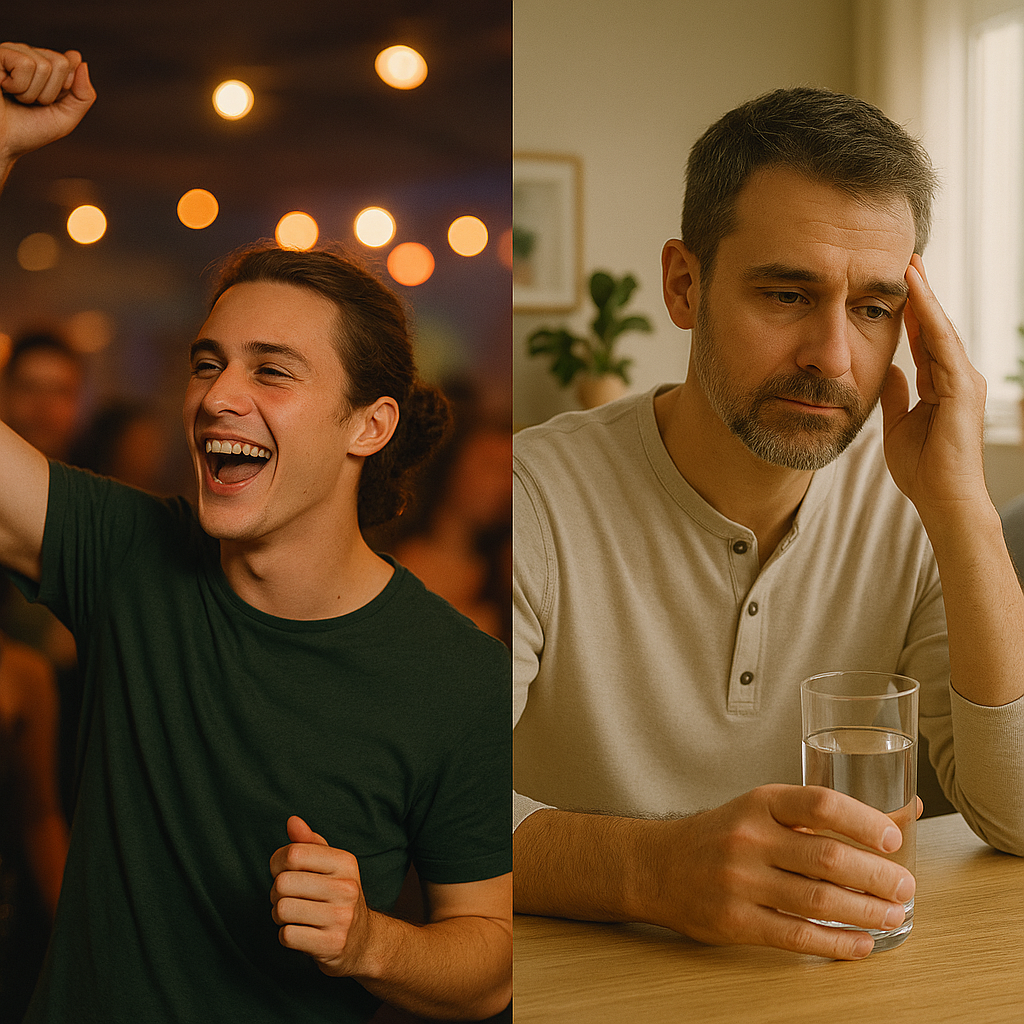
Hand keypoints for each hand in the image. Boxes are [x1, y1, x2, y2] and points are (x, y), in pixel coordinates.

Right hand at [0, 42, 94, 165]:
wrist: (1, 142)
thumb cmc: (28, 131)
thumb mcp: (66, 117)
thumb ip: (83, 95)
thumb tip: (81, 61)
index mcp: (44, 66)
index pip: (69, 63)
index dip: (63, 89)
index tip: (46, 102)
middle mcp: (27, 54)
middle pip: (60, 62)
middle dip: (49, 92)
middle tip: (30, 102)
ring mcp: (11, 52)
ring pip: (43, 65)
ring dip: (31, 93)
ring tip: (15, 98)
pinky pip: (25, 64)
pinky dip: (18, 85)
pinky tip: (3, 88)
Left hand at [269, 816, 374, 977]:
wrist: (363, 940)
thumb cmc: (338, 896)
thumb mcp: (330, 866)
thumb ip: (309, 843)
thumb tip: (292, 821)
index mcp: (346, 862)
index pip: (294, 853)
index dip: (277, 862)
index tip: (283, 871)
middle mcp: (347, 888)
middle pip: (283, 883)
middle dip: (276, 892)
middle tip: (290, 897)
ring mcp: (341, 917)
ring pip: (282, 910)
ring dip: (279, 915)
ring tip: (294, 914)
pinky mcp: (332, 944)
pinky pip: (288, 935)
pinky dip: (287, 935)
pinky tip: (301, 932)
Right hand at [640, 784, 914, 958]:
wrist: (658, 865)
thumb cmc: (720, 836)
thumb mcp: (759, 811)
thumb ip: (815, 817)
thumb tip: (900, 816)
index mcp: (759, 804)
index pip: (820, 804)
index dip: (863, 821)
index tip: (893, 839)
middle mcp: (749, 838)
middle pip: (827, 858)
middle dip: (876, 876)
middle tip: (904, 887)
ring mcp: (740, 881)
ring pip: (818, 900)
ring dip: (865, 912)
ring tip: (892, 915)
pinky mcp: (735, 921)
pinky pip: (796, 935)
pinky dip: (836, 943)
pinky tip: (861, 945)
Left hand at [880, 254, 988, 519]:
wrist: (942, 499)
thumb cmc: (923, 469)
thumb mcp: (897, 424)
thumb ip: (896, 396)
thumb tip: (889, 371)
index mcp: (942, 385)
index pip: (924, 339)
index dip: (911, 311)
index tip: (896, 284)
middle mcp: (957, 377)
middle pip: (935, 326)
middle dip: (921, 293)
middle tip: (907, 259)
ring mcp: (964, 382)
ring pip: (941, 329)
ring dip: (925, 297)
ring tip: (911, 266)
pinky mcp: (963, 389)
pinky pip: (943, 346)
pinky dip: (930, 320)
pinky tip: (917, 298)